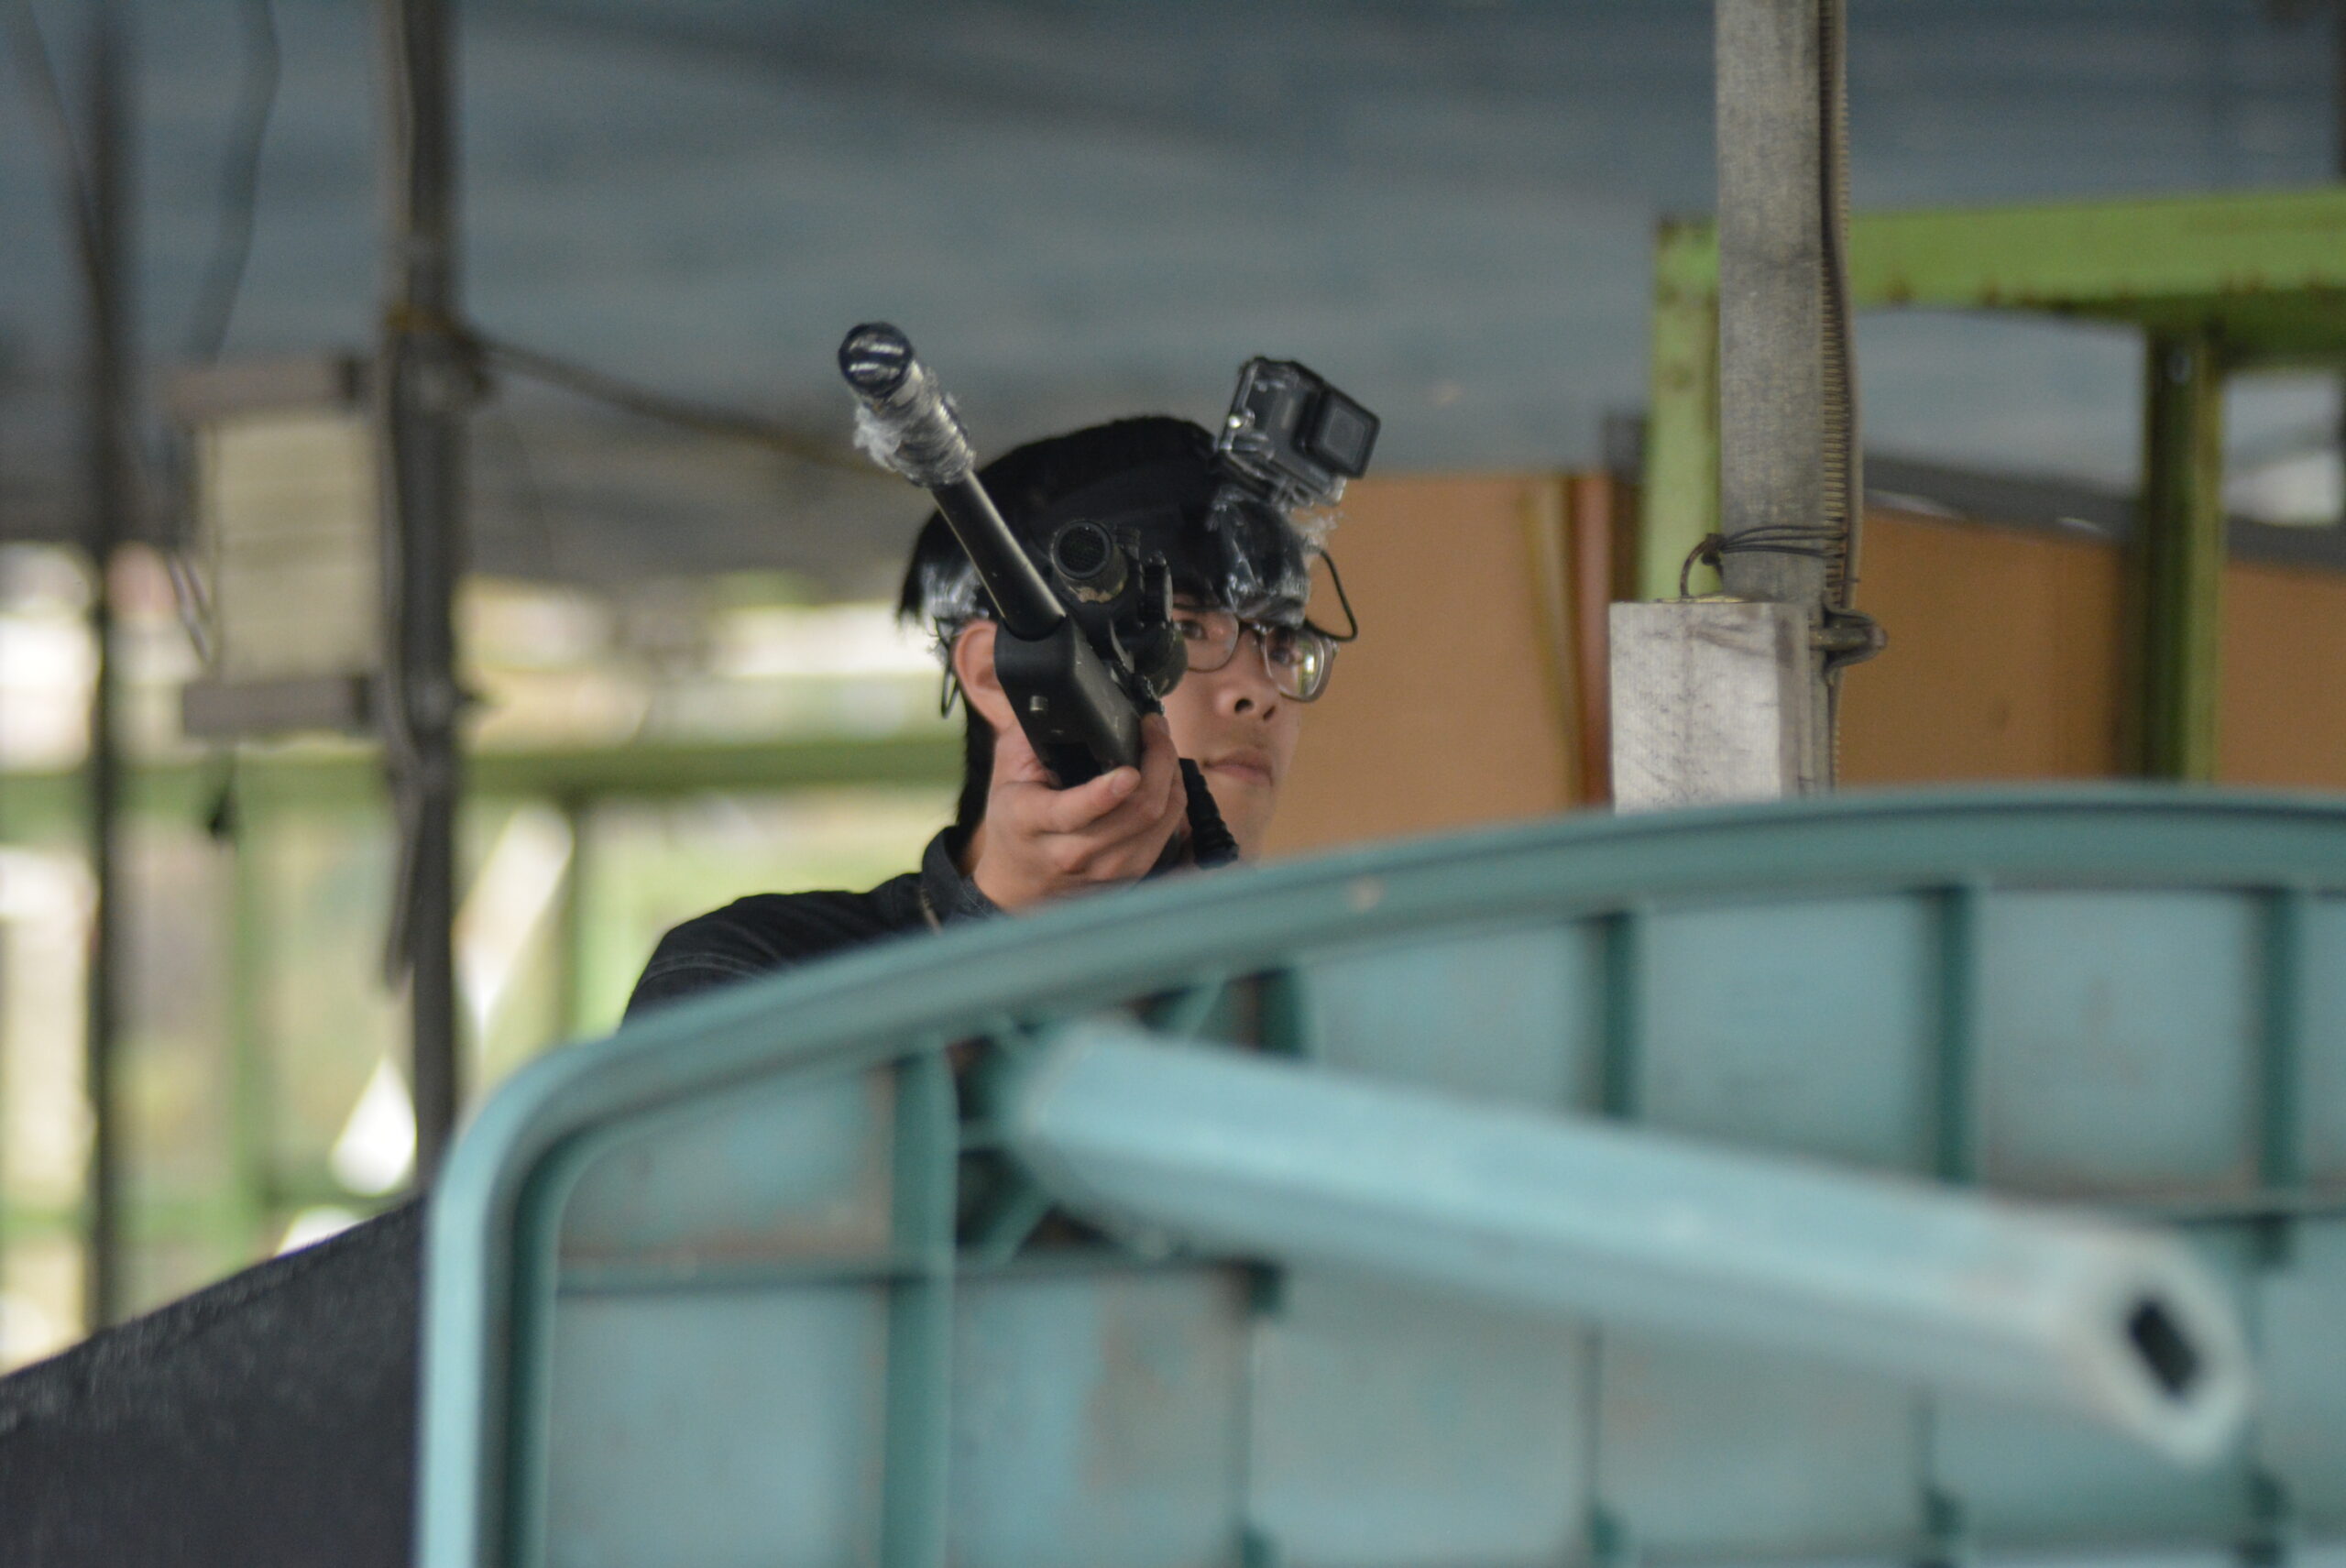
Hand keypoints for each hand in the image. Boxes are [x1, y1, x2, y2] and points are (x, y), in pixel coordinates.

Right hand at [968, 713, 1186, 911]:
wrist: (1017, 886)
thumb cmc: (1014, 824)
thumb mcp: (1006, 774)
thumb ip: (1029, 734)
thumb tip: (1058, 695)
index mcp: (1033, 823)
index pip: (1075, 813)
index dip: (1107, 792)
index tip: (1129, 770)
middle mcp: (1072, 853)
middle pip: (1137, 812)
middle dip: (1158, 762)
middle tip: (1155, 729)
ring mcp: (1106, 870)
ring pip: (1161, 821)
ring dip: (1171, 776)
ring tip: (1161, 746)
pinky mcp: (1131, 876)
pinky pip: (1169, 831)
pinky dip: (1173, 798)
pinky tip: (1163, 777)